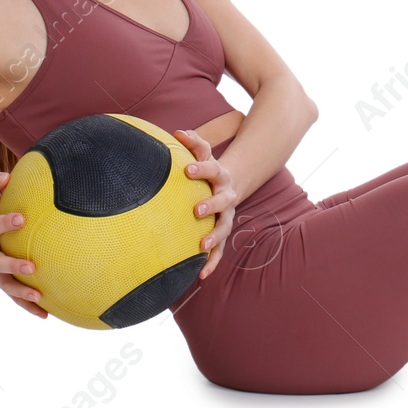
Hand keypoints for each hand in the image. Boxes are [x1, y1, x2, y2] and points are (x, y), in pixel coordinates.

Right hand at [0, 169, 46, 318]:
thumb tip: (5, 176)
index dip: (4, 222)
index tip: (22, 218)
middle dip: (11, 264)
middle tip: (31, 266)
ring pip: (3, 284)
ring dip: (20, 291)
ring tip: (39, 295)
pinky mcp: (0, 280)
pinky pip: (13, 295)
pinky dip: (27, 306)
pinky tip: (45, 314)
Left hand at [173, 129, 239, 280]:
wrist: (229, 186)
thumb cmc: (207, 171)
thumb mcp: (203, 155)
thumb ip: (193, 144)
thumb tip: (177, 132)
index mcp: (220, 176)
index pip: (212, 169)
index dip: (201, 169)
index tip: (187, 169)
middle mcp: (227, 196)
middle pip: (223, 201)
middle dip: (211, 205)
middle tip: (197, 210)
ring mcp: (227, 216)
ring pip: (224, 228)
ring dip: (215, 237)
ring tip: (202, 245)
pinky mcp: (223, 234)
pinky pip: (220, 251)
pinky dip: (212, 262)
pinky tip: (201, 276)